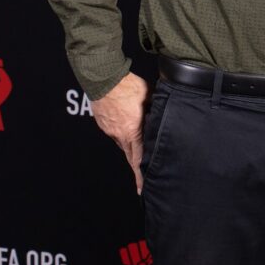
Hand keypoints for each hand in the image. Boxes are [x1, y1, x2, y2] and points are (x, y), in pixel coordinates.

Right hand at [92, 72, 148, 192]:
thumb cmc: (127, 85)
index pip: (138, 159)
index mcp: (132, 131)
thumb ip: (155, 111)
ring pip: (122, 141)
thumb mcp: (150, 97)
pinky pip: (114, 131)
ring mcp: (109, 128)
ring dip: (130, 142)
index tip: (142, 188)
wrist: (103, 76)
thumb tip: (162, 116)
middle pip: (129, 155)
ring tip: (136, 135)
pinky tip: (125, 121)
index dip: (140, 175)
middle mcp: (119, 134)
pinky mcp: (102, 122)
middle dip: (136, 166)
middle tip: (141, 179)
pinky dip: (121, 130)